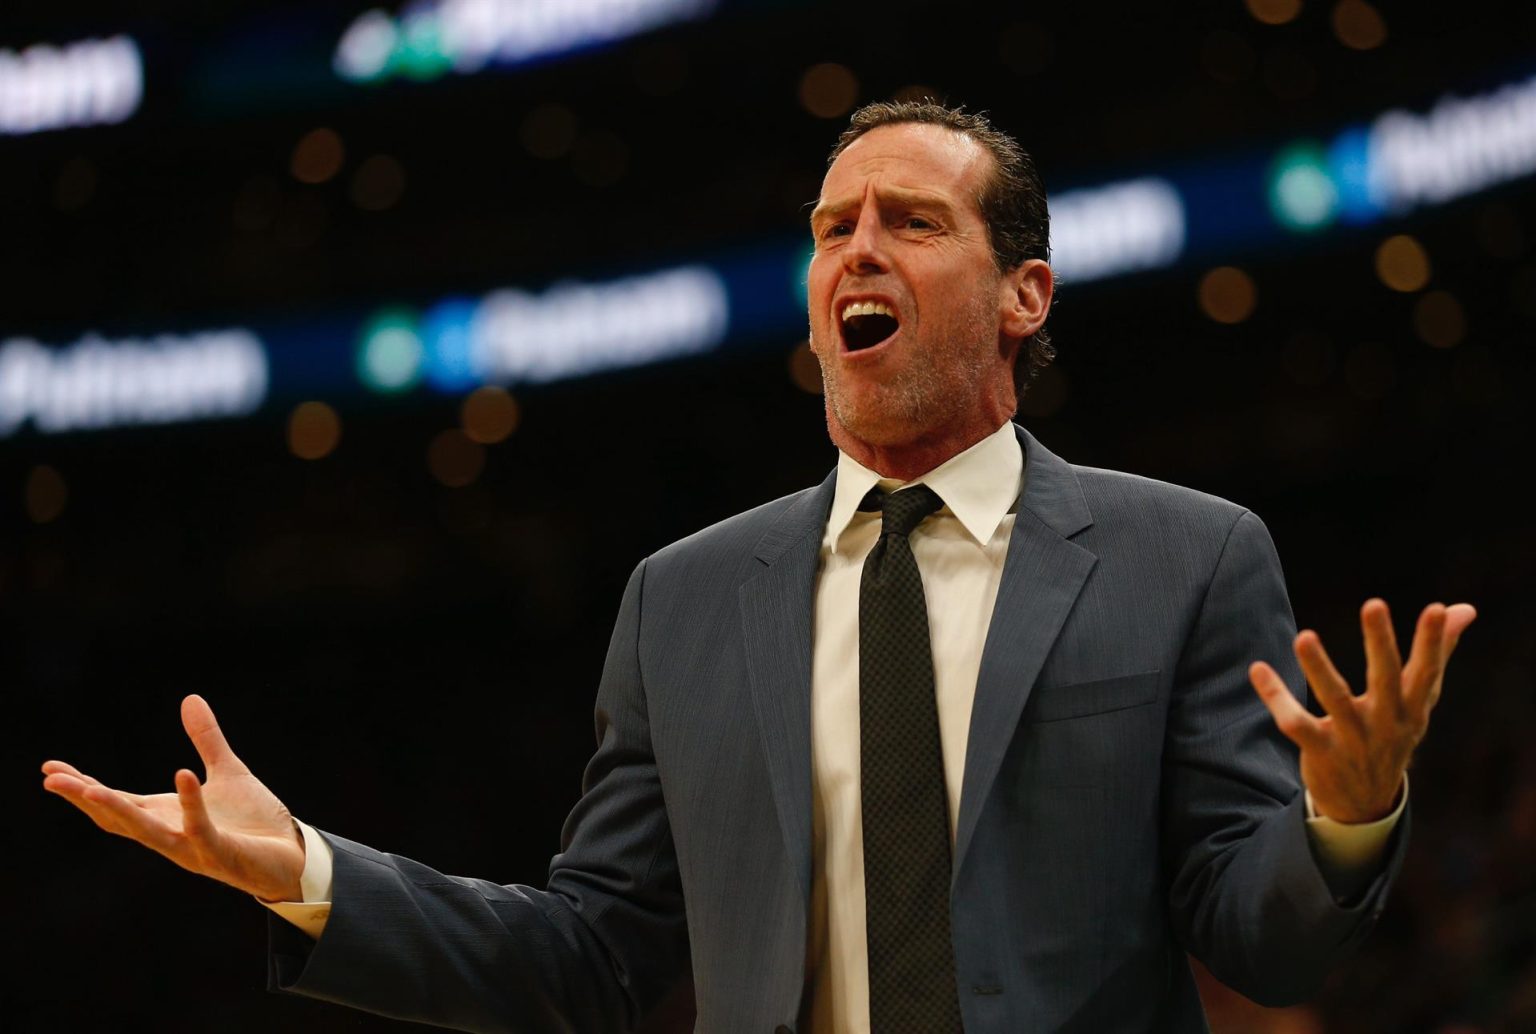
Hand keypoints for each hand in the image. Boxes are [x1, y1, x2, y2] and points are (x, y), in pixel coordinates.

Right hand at [41, 694, 305, 901]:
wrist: (293, 856)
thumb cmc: (255, 822)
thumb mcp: (227, 771)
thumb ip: (206, 739)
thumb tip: (190, 698)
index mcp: (166, 816)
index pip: (115, 802)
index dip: (83, 786)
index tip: (51, 768)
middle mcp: (171, 835)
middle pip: (117, 819)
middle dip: (84, 798)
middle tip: (52, 780)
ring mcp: (193, 847)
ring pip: (146, 831)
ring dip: (117, 811)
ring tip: (89, 788)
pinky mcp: (220, 853)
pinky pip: (201, 828)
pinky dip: (191, 803)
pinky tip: (182, 774)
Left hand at [1249, 599, 1476, 823]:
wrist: (1366, 804)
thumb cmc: (1394, 732)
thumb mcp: (1419, 699)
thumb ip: (1439, 652)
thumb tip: (1465, 608)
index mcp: (1412, 706)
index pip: (1427, 670)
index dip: (1434, 641)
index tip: (1436, 608)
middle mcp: (1387, 722)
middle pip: (1386, 678)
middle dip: (1381, 642)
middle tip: (1374, 604)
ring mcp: (1353, 738)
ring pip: (1335, 699)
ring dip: (1319, 668)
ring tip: (1304, 636)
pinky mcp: (1321, 751)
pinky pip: (1295, 723)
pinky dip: (1276, 696)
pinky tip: (1258, 669)